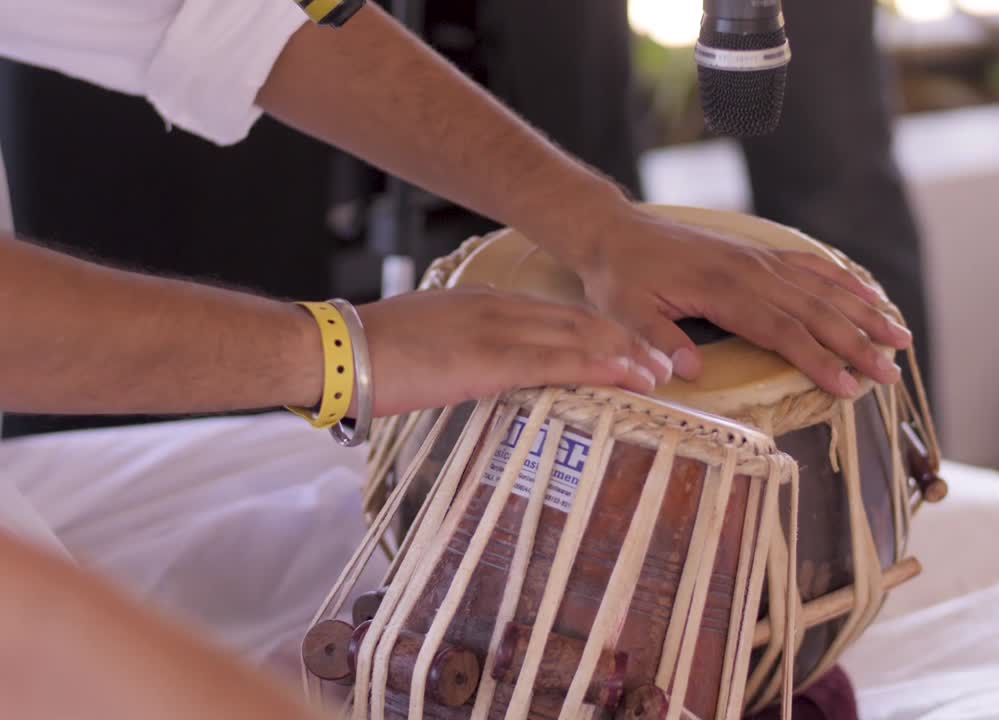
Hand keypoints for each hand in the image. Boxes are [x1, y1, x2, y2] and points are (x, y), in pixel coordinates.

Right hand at [355, 288, 672, 416]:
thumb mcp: (426, 346)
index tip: (628, 349)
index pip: (555, 316)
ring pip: (578, 337)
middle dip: (625, 341)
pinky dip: (601, 366)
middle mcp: (497, 309)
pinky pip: (559, 360)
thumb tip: (474, 378)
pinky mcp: (490, 358)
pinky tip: (629, 376)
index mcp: (482, 305)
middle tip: (661, 362)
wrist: (337, 351)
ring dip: (625, 355)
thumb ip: (459, 356)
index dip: (599, 332)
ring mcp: (496, 330)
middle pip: (578, 321)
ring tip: (659, 373)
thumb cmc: (370, 356)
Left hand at [555, 206, 913, 397]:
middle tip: (891, 375)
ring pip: (822, 288)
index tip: (846, 386)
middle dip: (856, 345)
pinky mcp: (758, 253)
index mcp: (722, 289)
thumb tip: (689, 370)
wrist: (615, 232)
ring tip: (900, 339)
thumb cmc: (619, 276)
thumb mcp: (624, 310)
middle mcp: (750, 271)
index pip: (781, 330)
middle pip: (814, 312)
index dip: (817, 360)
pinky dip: (844, 281)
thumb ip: (657, 338)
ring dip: (863, 314)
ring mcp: (758, 259)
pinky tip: (871, 296)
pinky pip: (810, 266)